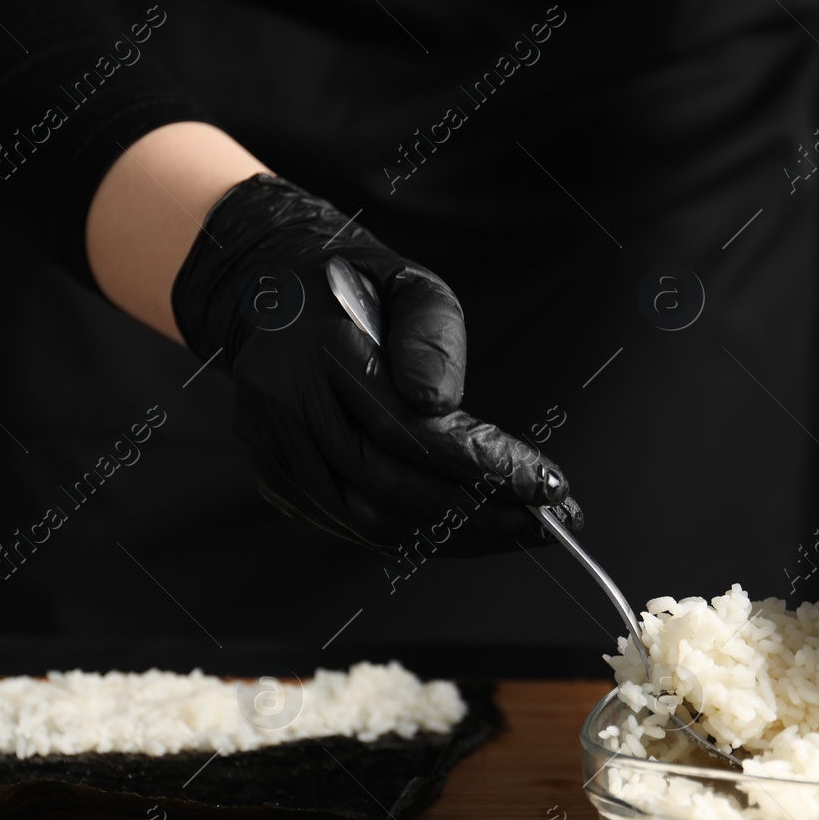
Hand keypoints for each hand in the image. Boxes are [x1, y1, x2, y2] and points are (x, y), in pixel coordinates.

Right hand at [170, 174, 578, 552]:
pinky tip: (464, 530)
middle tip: (545, 518)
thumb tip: (439, 402)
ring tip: (515, 530)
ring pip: (370, 520)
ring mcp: (273, 451)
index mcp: (317, 350)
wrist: (274, 295)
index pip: (406, 429)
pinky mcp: (276, 480)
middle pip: (390, 485)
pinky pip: (353, 527)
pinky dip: (416, 536)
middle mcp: (285, 407)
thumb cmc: (356, 289)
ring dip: (453, 535)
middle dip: (479, 511)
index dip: (480, 465)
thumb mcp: (409, 282)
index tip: (545, 482)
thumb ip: (431, 333)